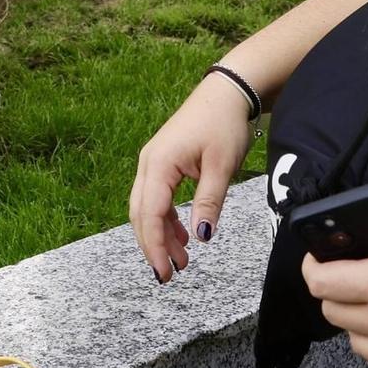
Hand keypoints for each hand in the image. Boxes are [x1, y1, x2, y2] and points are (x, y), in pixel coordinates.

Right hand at [129, 72, 252, 280]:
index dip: (155, 246)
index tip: (165, 272)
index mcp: (159, 164)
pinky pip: (156, 197)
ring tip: (182, 259)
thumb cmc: (223, 124)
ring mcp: (153, 162)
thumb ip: (209, 202)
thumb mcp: (221, 166)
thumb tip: (201, 237)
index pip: (150, 214)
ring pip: (147, 207)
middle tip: (170, 274)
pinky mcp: (163, 162)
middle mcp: (149, 163)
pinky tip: (182, 234)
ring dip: (160, 235)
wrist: (227, 92)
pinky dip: (166, 219)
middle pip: (141, 214)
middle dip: (153, 246)